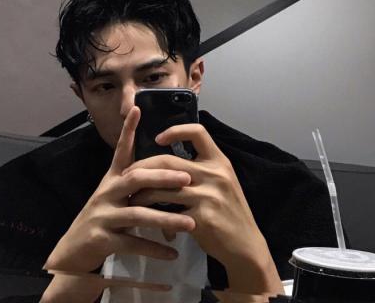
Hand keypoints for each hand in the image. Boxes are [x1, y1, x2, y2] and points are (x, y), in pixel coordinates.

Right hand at [44, 106, 194, 272]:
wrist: (75, 251)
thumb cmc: (103, 218)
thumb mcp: (115, 194)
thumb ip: (132, 179)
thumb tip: (161, 166)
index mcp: (112, 180)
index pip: (121, 151)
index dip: (128, 130)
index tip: (137, 109)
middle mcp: (106, 192)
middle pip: (136, 178)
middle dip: (163, 177)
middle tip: (188, 178)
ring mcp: (103, 215)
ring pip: (138, 213)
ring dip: (166, 218)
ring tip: (191, 224)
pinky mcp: (102, 239)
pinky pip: (133, 243)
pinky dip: (154, 248)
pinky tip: (173, 253)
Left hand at [128, 124, 282, 293]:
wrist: (245, 244)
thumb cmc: (230, 210)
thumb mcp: (223, 182)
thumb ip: (202, 170)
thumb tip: (167, 163)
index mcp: (220, 161)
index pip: (198, 132)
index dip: (176, 130)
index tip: (158, 139)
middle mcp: (215, 174)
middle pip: (169, 161)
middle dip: (143, 167)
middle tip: (128, 174)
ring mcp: (208, 196)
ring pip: (162, 189)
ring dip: (142, 194)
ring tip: (131, 198)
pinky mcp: (201, 219)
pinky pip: (168, 214)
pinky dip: (155, 216)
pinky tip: (148, 220)